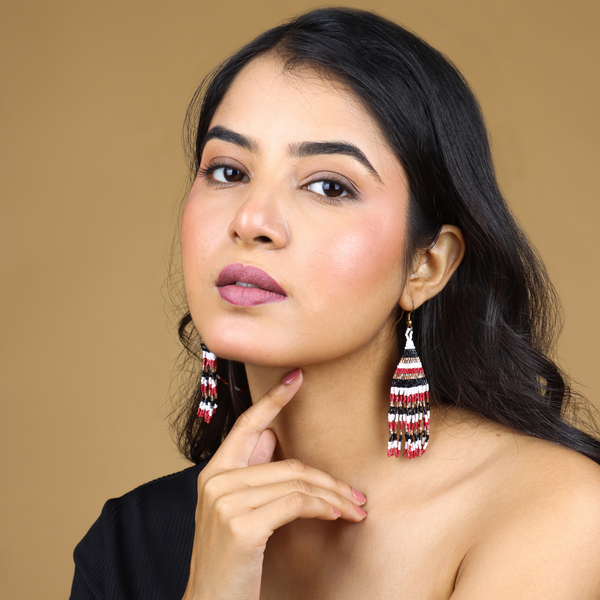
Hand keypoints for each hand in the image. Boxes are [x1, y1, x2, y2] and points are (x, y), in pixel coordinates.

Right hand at [182, 368, 367, 599]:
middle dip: (328, 479)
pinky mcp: (242, 526)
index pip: (247, 426)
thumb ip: (252, 474)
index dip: (273, 400)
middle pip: (288, 464)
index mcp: (213, 473)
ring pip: (297, 483)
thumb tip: (273, 436)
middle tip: (356, 494)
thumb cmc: (230, 561)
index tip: (296, 377)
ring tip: (354, 510)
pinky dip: (322, 507)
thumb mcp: (236, 513)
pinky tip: (337, 516)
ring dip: (333, 497)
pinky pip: (295, 503)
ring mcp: (225, 502)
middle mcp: (215, 481)